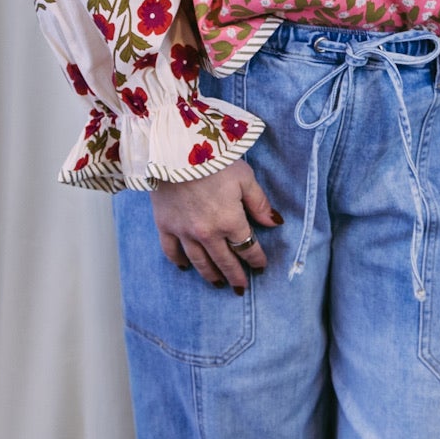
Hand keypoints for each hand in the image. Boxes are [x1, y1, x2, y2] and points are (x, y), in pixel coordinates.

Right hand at [149, 160, 282, 290]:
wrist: (173, 151)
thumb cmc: (213, 160)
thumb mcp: (244, 177)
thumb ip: (259, 203)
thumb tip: (275, 222)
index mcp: (230, 221)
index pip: (247, 248)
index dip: (256, 259)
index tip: (260, 267)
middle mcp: (207, 233)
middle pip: (225, 261)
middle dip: (236, 276)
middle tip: (241, 287)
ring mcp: (184, 232)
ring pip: (200, 261)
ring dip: (211, 275)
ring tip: (218, 283)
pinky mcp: (165, 226)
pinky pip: (172, 251)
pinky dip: (179, 261)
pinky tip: (185, 267)